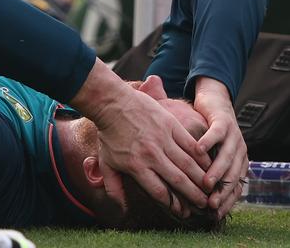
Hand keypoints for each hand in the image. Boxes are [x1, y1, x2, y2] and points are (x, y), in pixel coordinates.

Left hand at [73, 64, 210, 214]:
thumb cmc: (108, 134)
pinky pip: (190, 144)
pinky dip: (201, 156)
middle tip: (204, 205)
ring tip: (210, 189)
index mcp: (136, 167)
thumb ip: (113, 186)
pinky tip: (209, 165)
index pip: (160, 192)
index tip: (183, 212)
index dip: (174, 205)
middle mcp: (152, 155)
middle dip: (193, 196)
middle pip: (178, 181)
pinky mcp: (170, 125)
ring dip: (201, 178)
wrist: (112, 103)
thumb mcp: (106, 163)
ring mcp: (162, 139)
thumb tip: (119, 208)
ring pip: (188, 164)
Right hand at [194, 77, 247, 217]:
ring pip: (227, 157)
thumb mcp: (207, 155)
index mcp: (237, 162)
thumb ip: (203, 172)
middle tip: (209, 204)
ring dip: (217, 172)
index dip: (225, 202)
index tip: (211, 214)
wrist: (214, 103)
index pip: (234, 188)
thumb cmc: (206, 133)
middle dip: (222, 192)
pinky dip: (209, 142)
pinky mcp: (224, 121)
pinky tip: (198, 150)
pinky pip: (217, 134)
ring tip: (206, 182)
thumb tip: (189, 196)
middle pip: (233, 176)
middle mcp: (239, 152)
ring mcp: (233, 136)